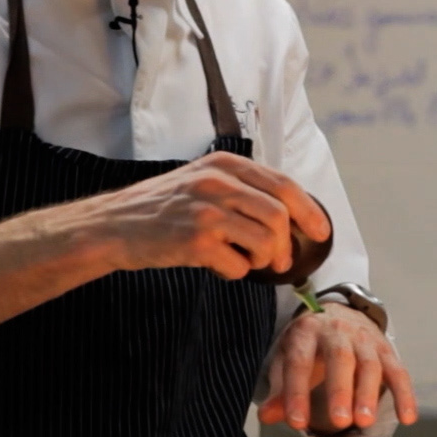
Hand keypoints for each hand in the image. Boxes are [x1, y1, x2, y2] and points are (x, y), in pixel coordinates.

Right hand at [87, 152, 331, 278]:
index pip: (284, 185)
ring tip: (245, 260)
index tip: (320, 231)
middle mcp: (217, 183)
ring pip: (264, 241)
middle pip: (279, 216)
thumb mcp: (202, 179)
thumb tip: (289, 213)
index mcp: (224, 164)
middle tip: (281, 261)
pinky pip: (238, 265)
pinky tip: (218, 264)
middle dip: (287, 244)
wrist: (115, 225)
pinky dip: (235, 271)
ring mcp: (206, 212)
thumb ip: (241, 188)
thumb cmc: (162, 206)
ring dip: (262, 259)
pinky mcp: (195, 242)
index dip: (310, 211)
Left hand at [258, 303, 417, 433]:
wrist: (339, 312)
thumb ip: (280, 390)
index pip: (299, 361)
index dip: (297, 393)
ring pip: (370, 364)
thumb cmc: (309, 344)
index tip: (297, 423)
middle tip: (340, 422)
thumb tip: (267, 416)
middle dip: (340, 390)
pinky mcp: (386, 349)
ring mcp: (365, 338)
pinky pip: (398, 371)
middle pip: (340, 358)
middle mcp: (337, 330)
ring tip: (365, 422)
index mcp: (306, 331)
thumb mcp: (287, 359)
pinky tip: (407, 418)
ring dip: (368, 394)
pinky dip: (405, 394)